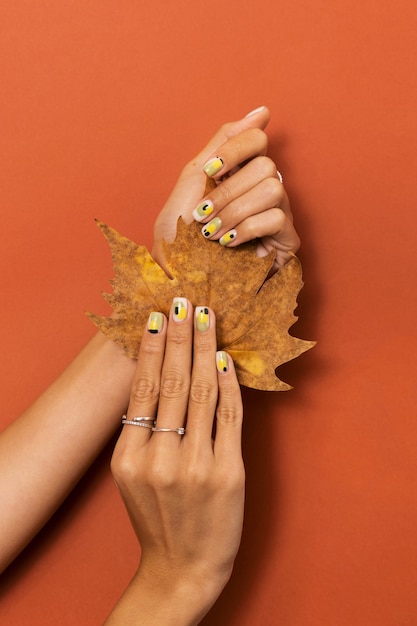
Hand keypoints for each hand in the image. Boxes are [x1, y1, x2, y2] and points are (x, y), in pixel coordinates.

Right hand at [107, 299, 243, 624]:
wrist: (183, 567)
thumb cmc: (157, 517)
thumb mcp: (133, 475)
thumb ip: (142, 431)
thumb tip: (158, 375)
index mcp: (128, 457)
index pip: (141, 389)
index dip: (149, 348)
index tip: (156, 316)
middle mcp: (159, 458)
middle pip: (170, 382)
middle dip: (178, 336)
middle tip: (183, 302)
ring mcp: (196, 465)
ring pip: (201, 392)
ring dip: (205, 349)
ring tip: (206, 318)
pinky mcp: (228, 472)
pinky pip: (229, 416)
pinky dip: (229, 384)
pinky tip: (225, 358)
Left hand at [153, 105, 299, 271]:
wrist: (177, 274)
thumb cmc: (180, 231)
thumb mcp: (195, 178)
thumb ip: (224, 140)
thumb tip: (262, 110)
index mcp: (242, 172)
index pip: (256, 140)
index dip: (234, 149)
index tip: (210, 170)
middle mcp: (264, 189)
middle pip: (266, 165)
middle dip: (227, 191)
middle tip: (203, 215)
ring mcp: (278, 215)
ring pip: (274, 188)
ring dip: (235, 211)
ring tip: (211, 234)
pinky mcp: (286, 242)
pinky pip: (277, 218)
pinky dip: (247, 228)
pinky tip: (229, 243)